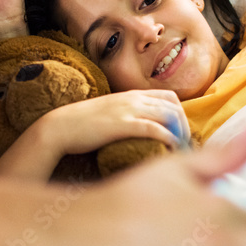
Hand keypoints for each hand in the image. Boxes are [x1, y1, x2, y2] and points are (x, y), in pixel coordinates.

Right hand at [37, 90, 190, 153]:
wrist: (60, 126)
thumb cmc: (82, 125)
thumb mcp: (109, 112)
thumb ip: (125, 115)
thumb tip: (138, 129)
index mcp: (131, 95)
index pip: (169, 97)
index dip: (180, 114)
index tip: (180, 133)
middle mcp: (134, 99)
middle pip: (174, 106)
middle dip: (185, 126)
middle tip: (185, 146)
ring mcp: (129, 110)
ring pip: (170, 115)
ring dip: (181, 133)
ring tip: (181, 150)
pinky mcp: (123, 124)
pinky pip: (156, 129)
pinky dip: (169, 139)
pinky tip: (171, 150)